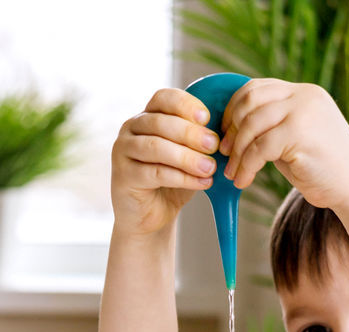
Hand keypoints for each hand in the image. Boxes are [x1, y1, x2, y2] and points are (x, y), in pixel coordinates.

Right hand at [111, 89, 220, 236]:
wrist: (151, 216)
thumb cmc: (172, 182)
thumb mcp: (189, 156)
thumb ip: (200, 142)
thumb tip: (225, 133)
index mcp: (148, 116)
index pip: (164, 98)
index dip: (186, 105)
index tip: (207, 119)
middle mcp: (131, 129)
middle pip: (160, 122)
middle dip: (191, 133)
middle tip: (214, 145)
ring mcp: (123, 151)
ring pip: (156, 147)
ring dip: (187, 157)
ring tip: (210, 168)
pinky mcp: (123, 176)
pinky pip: (154, 172)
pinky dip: (182, 177)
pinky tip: (202, 183)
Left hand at [219, 79, 348, 209]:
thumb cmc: (323, 168)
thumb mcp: (295, 137)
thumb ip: (271, 126)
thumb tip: (233, 128)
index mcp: (303, 92)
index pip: (256, 88)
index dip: (233, 109)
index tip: (224, 133)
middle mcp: (304, 96)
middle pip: (249, 101)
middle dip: (231, 128)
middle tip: (224, 152)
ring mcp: (303, 112)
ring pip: (250, 124)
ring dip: (236, 152)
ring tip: (232, 172)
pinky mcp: (300, 133)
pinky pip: (259, 149)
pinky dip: (245, 167)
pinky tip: (243, 181)